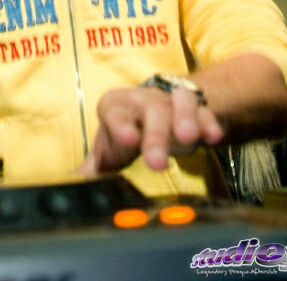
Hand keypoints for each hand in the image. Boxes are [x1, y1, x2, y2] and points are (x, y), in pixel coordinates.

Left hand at [80, 85, 223, 174]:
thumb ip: (94, 169)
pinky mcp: (198, 108)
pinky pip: (205, 110)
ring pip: (179, 101)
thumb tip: (73, 186)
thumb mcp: (110, 149)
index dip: (120, 124)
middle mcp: (145, 100)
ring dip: (185, 118)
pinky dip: (209, 121)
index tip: (128, 140)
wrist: (162, 109)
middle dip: (155, 135)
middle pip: (150, 111)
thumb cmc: (130, 129)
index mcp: (118, 106)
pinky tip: (213, 137)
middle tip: (157, 162)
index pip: (114, 110)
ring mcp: (172, 101)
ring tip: (188, 138)